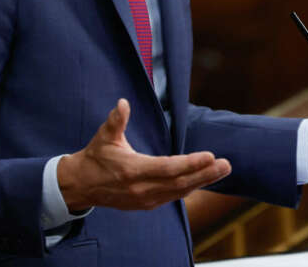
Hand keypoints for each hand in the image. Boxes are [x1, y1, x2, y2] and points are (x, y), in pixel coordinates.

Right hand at [57, 99, 230, 211]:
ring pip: (180, 192)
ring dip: (203, 181)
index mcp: (132, 171)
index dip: (190, 164)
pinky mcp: (147, 204)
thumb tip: (123, 103)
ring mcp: (145, 199)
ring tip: (223, 170)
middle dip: (205, 174)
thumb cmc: (96, 157)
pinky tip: (205, 178)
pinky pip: (174, 196)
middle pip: (179, 183)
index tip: (209, 155)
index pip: (167, 168)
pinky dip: (191, 187)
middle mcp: (141, 189)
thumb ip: (116, 120)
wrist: (81, 185)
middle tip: (226, 164)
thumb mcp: (104, 137)